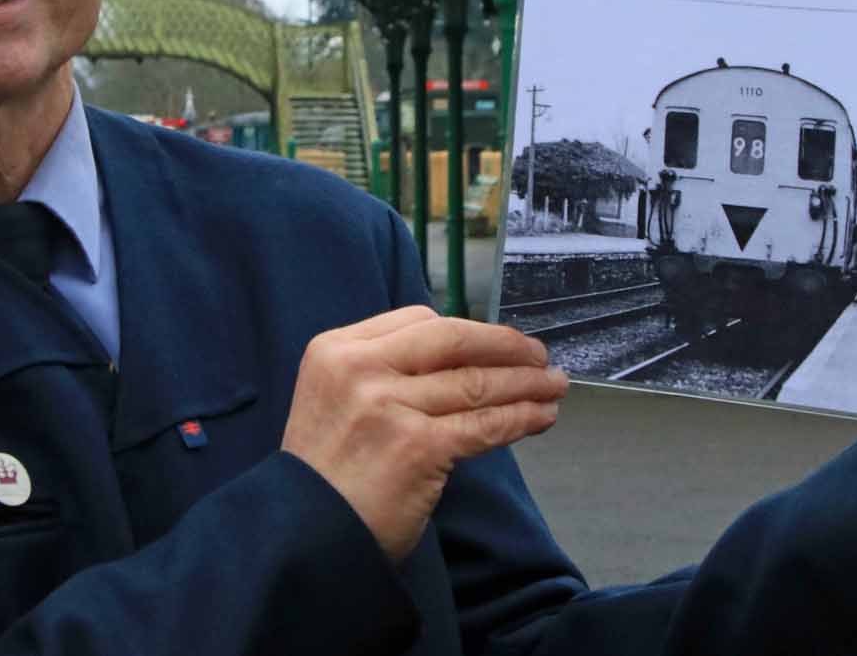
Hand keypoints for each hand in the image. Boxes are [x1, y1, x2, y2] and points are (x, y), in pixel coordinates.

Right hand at [281, 306, 568, 561]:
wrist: (303, 535)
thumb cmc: (325, 475)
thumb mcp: (334, 400)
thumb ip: (381, 373)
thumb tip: (460, 361)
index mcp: (336, 349)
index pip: (418, 320)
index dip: (469, 330)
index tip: (498, 342)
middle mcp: (360, 368)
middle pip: (453, 341)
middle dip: (506, 345)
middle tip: (539, 355)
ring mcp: (389, 406)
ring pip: (476, 383)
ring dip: (525, 383)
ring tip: (554, 386)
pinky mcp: (418, 446)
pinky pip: (484, 424)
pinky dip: (520, 418)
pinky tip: (540, 417)